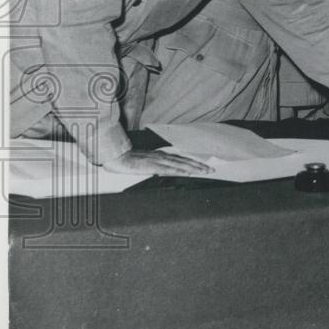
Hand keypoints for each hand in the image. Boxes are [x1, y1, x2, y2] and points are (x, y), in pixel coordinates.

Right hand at [99, 149, 213, 176]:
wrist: (117, 157)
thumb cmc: (129, 160)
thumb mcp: (146, 163)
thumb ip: (156, 166)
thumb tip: (165, 171)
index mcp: (161, 155)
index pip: (182, 159)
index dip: (194, 163)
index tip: (204, 167)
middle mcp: (162, 156)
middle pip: (184, 161)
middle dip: (199, 166)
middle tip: (211, 170)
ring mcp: (158, 160)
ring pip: (180, 164)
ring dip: (193, 168)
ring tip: (204, 172)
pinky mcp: (152, 166)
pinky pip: (169, 168)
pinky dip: (179, 170)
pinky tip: (187, 173)